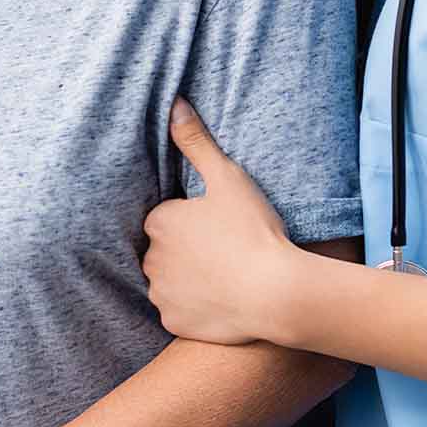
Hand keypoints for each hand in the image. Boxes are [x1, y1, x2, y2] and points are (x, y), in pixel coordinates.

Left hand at [141, 99, 303, 345]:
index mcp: (159, 222)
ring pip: (171, 281)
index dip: (195, 219)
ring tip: (227, 274)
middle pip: (166, 249)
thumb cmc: (254, 231)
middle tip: (227, 248)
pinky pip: (180, 311)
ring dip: (190, 278)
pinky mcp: (174, 321)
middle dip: (188, 248)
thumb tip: (174, 105)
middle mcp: (150, 258)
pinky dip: (197, 306)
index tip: (222, 224)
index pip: (168, 217)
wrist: (276, 292)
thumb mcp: (228, 178)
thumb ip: (196, 142)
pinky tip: (223, 299)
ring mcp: (160, 293)